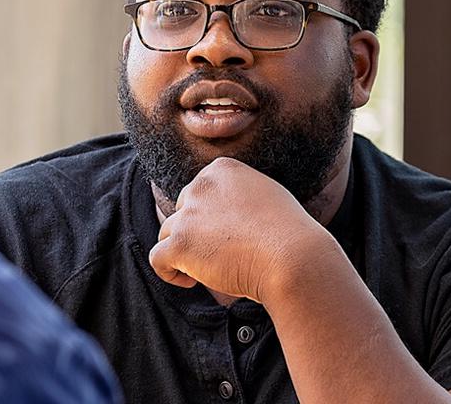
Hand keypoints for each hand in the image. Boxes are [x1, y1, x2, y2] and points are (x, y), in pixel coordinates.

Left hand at [148, 157, 343, 303]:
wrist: (293, 258)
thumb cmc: (289, 236)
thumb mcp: (266, 198)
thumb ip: (238, 197)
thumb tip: (221, 216)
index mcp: (222, 170)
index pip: (199, 192)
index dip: (210, 217)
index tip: (229, 235)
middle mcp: (201, 186)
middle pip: (182, 211)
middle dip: (196, 232)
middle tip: (223, 254)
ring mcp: (188, 215)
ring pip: (168, 233)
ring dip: (185, 252)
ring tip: (210, 270)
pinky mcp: (180, 244)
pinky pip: (157, 259)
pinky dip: (169, 272)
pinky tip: (191, 281)